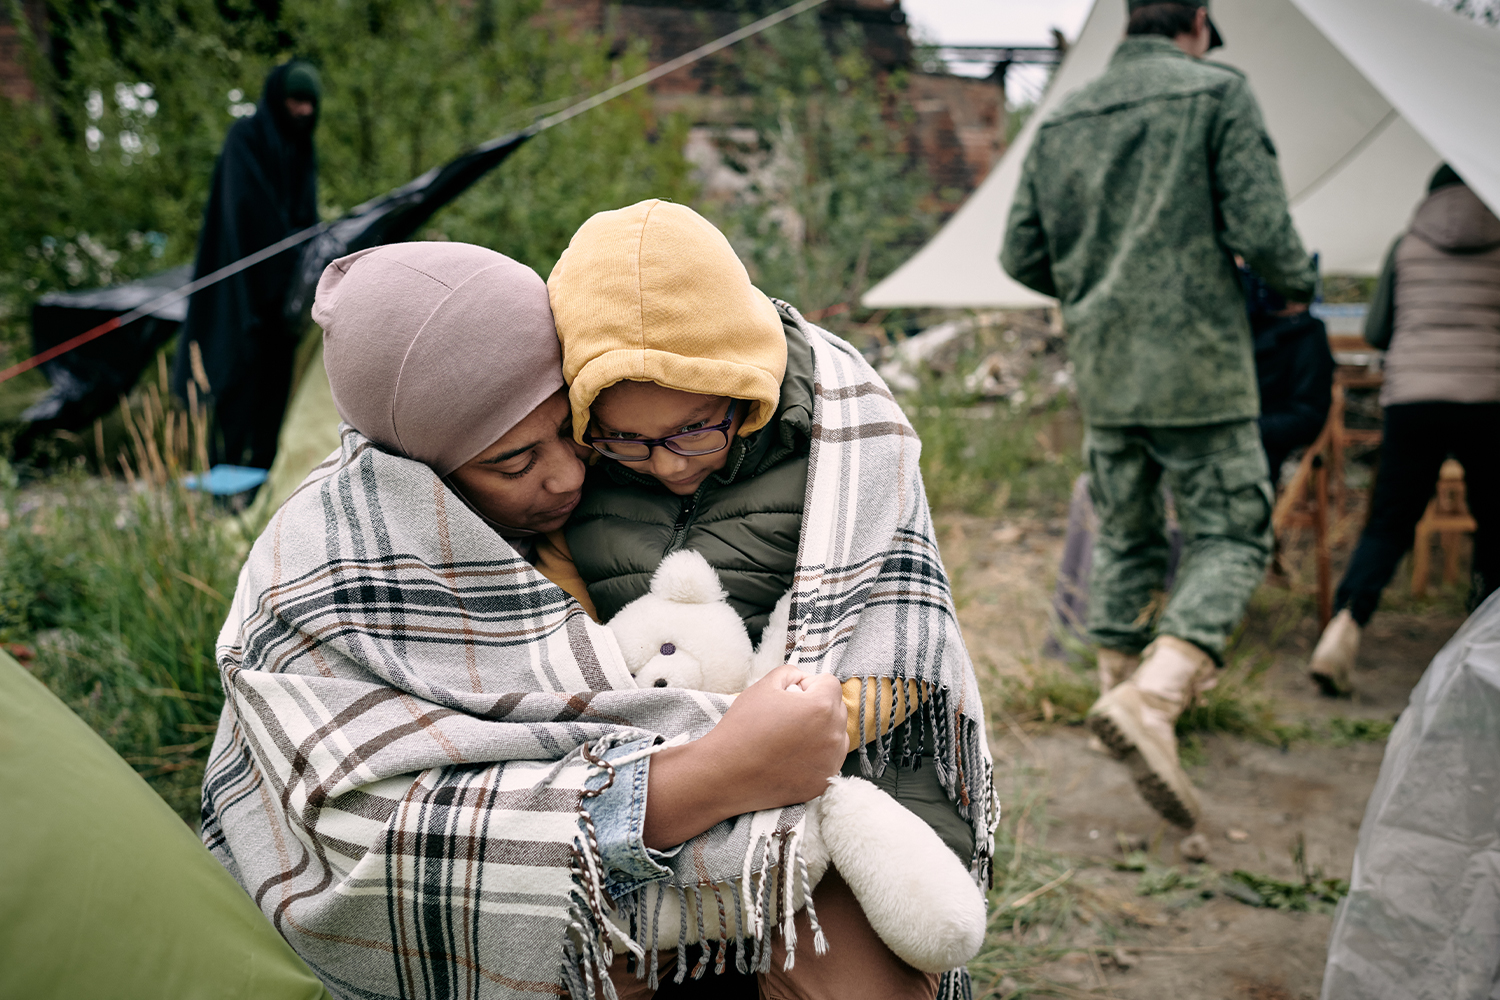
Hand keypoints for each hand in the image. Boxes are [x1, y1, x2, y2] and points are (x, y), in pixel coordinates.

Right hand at [642, 665, 847, 849]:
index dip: (808, 684)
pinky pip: (829, 760)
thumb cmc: (743, 727)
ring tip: (790, 737)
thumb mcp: (763, 686)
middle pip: (836, 708)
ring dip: (821, 731)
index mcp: (822, 707)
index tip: (790, 696)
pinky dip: (817, 755)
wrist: (726, 773)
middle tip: (788, 716)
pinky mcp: (823, 783)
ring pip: (836, 735)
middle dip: (817, 706)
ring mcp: (830, 762)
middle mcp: (833, 735)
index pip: (830, 683)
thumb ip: (790, 673)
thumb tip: (802, 679)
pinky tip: (792, 756)